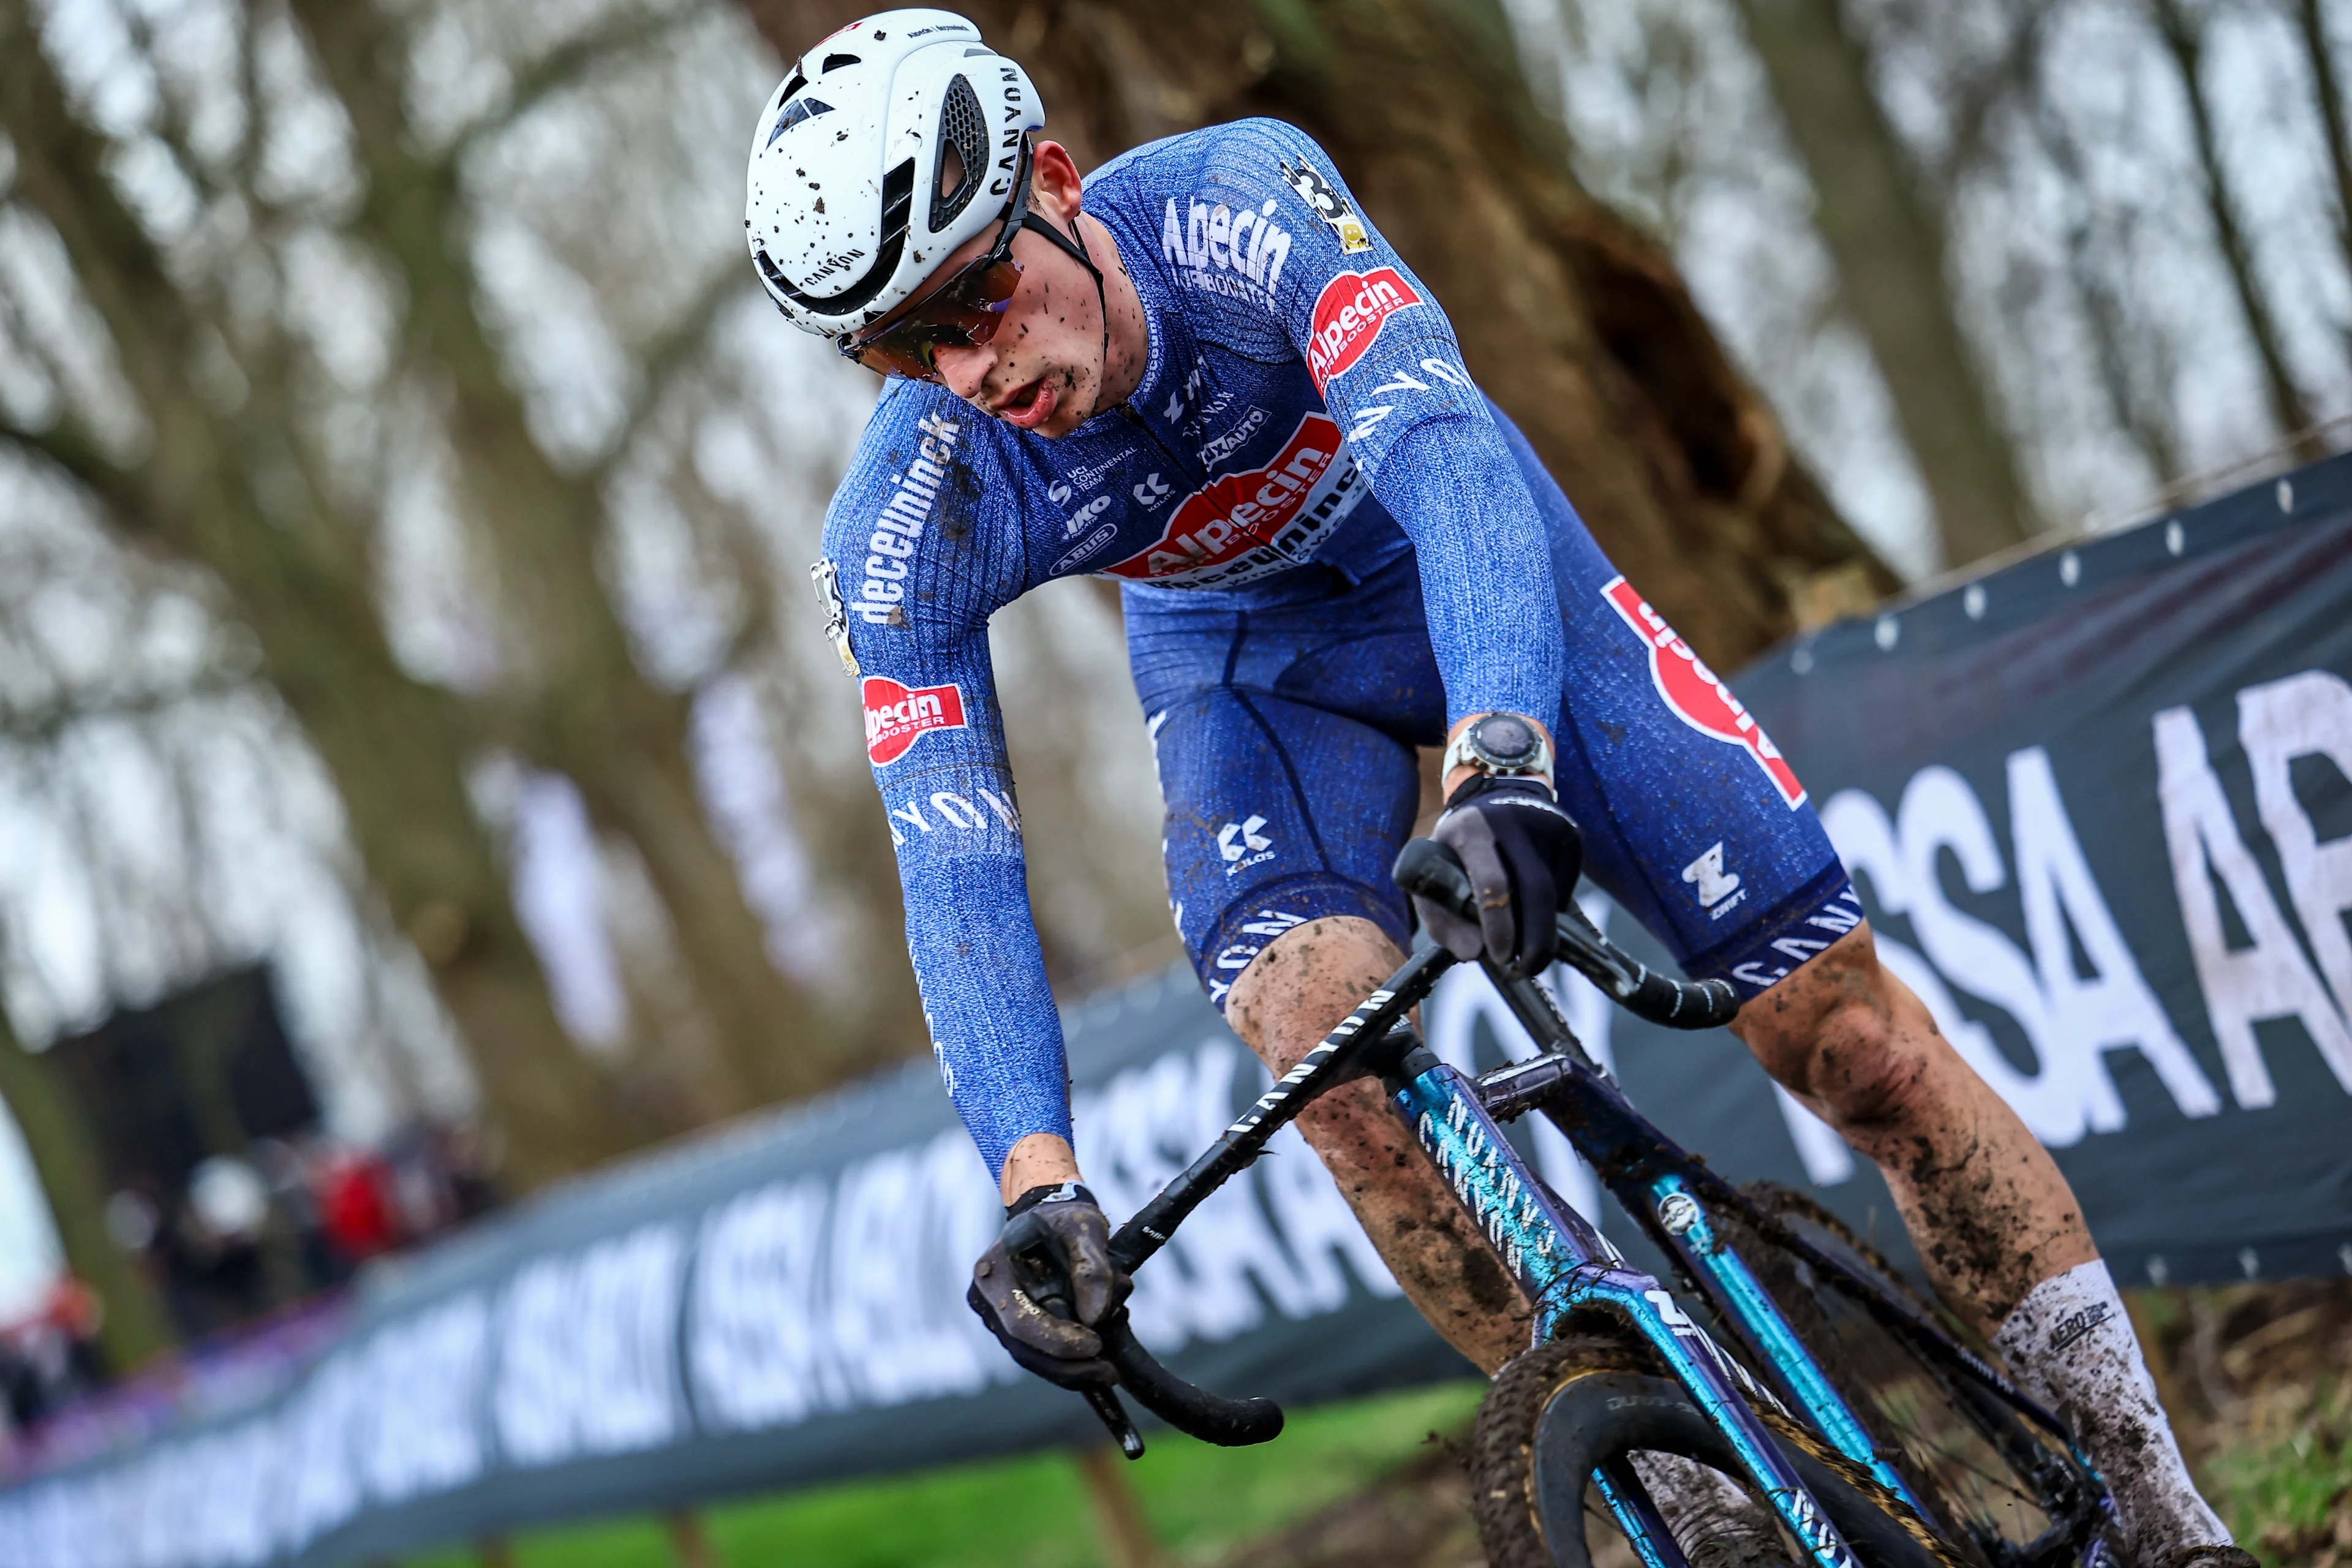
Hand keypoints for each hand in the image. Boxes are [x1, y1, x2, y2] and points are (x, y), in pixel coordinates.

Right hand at [967, 1182, 1132, 1389]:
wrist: (1049, 1215)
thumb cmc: (1064, 1218)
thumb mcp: (1084, 1229)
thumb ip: (1092, 1268)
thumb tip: (1096, 1317)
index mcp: (993, 1271)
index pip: (1020, 1321)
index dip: (1057, 1341)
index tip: (1096, 1344)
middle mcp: (986, 1298)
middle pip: (1023, 1348)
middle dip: (1068, 1366)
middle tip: (1108, 1373)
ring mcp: (995, 1315)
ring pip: (1030, 1357)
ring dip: (1069, 1370)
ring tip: (1107, 1370)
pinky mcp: (1011, 1325)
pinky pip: (1035, 1352)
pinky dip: (1065, 1361)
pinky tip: (1094, 1360)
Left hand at [1414, 774, 1583, 977]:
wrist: (1491, 798)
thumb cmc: (1454, 851)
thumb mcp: (1432, 878)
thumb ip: (1443, 920)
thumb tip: (1475, 955)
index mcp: (1470, 829)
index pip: (1492, 882)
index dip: (1499, 926)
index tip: (1500, 957)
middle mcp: (1512, 821)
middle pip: (1536, 890)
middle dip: (1536, 939)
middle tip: (1527, 969)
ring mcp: (1546, 824)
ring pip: (1553, 893)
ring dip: (1538, 924)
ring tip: (1516, 923)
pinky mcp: (1570, 833)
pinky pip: (1565, 886)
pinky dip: (1550, 907)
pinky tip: (1527, 894)